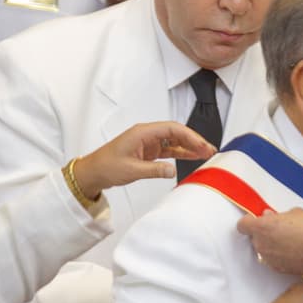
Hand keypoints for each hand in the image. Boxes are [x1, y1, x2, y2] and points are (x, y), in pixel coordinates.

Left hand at [72, 121, 214, 196]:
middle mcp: (147, 135)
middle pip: (176, 133)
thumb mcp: (131, 170)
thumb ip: (154, 170)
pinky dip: (181, 153)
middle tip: (209, 150)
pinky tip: (192, 157)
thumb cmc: (106, 166)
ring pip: (174, 141)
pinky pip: (168, 150)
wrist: (93, 173)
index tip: (202, 145)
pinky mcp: (148, 152)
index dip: (190, 136)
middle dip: (194, 140)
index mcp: (142, 133)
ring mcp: (148, 143)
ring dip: (189, 147)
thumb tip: (172, 170)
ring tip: (206, 154)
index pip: (172, 129)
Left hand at [238, 208, 302, 275]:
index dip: (249, 221)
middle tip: (277, 226)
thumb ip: (278, 215)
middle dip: (262, 231)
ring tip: (287, 238)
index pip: (242, 225)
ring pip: (262, 248)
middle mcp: (261, 244)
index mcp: (262, 227)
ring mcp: (268, 258)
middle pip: (253, 237)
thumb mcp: (295, 213)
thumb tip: (271, 216)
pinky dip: (277, 254)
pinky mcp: (276, 268)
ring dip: (270, 243)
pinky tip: (291, 249)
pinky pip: (271, 258)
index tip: (255, 219)